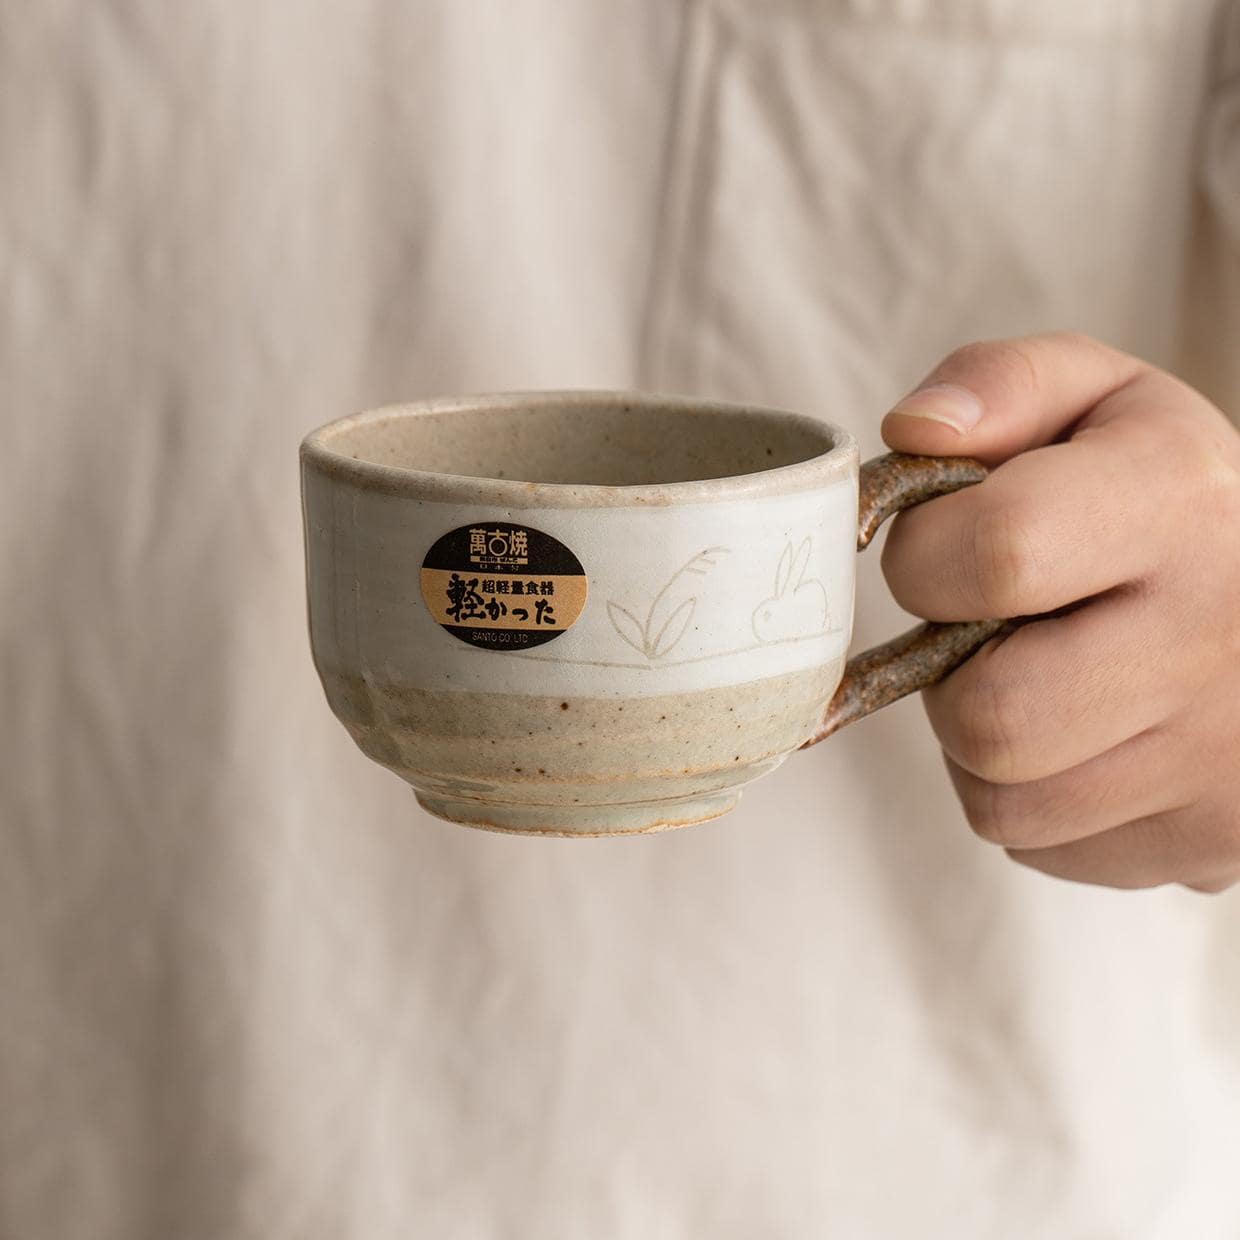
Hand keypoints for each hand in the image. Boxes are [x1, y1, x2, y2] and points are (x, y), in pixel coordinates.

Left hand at [879, 333, 1239, 891]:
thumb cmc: (1157, 494)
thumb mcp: (1097, 399)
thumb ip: (998, 385)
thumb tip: (913, 431)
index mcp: (1180, 502)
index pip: (996, 553)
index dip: (925, 560)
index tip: (939, 551)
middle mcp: (1217, 637)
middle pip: (990, 718)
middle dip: (951, 676)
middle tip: (992, 633)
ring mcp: (1223, 758)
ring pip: (1003, 799)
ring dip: (985, 743)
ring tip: (1042, 678)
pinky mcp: (1210, 840)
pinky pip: (1042, 845)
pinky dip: (1033, 795)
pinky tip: (1082, 735)